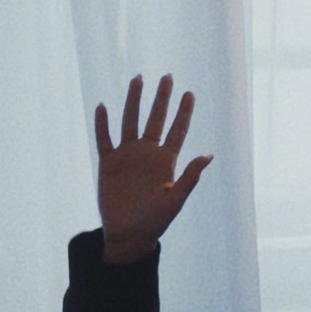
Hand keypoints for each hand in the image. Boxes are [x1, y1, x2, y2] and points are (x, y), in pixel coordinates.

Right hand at [94, 74, 212, 265]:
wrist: (128, 235)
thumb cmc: (155, 221)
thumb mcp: (175, 199)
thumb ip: (190, 176)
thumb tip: (208, 155)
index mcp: (166, 161)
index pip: (177, 130)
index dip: (184, 112)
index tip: (189, 93)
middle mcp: (147, 154)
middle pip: (155, 119)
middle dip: (161, 98)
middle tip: (167, 77)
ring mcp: (127, 157)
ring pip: (130, 122)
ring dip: (133, 101)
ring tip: (137, 79)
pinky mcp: (109, 164)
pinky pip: (104, 139)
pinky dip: (102, 124)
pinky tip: (102, 106)